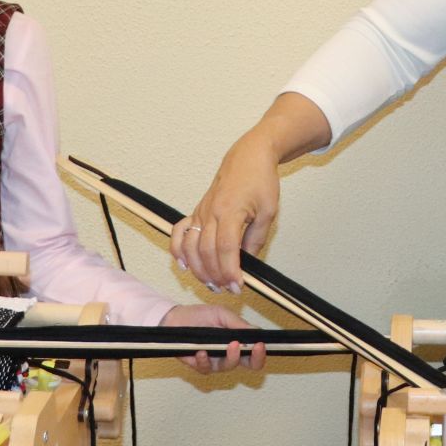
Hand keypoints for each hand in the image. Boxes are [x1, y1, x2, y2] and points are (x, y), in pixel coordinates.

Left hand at [161, 303, 267, 374]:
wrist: (177, 318)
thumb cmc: (201, 316)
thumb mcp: (222, 314)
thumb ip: (238, 324)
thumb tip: (257, 332)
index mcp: (237, 342)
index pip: (255, 353)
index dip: (261, 353)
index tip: (261, 345)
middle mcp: (229, 355)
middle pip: (249, 365)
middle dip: (254, 359)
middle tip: (254, 348)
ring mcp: (215, 362)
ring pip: (229, 366)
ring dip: (231, 357)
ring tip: (230, 345)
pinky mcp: (200, 366)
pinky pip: (206, 368)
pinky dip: (205, 360)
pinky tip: (202, 351)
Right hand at [172, 133, 283, 293]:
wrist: (248, 157)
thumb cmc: (260, 181)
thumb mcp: (268, 211)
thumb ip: (256, 239)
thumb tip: (247, 263)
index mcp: (231, 211)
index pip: (226, 248)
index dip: (230, 270)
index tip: (239, 286)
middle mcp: (211, 212)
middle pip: (206, 251)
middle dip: (216, 275)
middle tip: (228, 289)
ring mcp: (201, 211)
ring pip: (190, 246)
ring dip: (198, 269)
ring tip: (212, 283)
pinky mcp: (196, 211)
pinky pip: (180, 232)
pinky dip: (177, 250)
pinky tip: (184, 265)